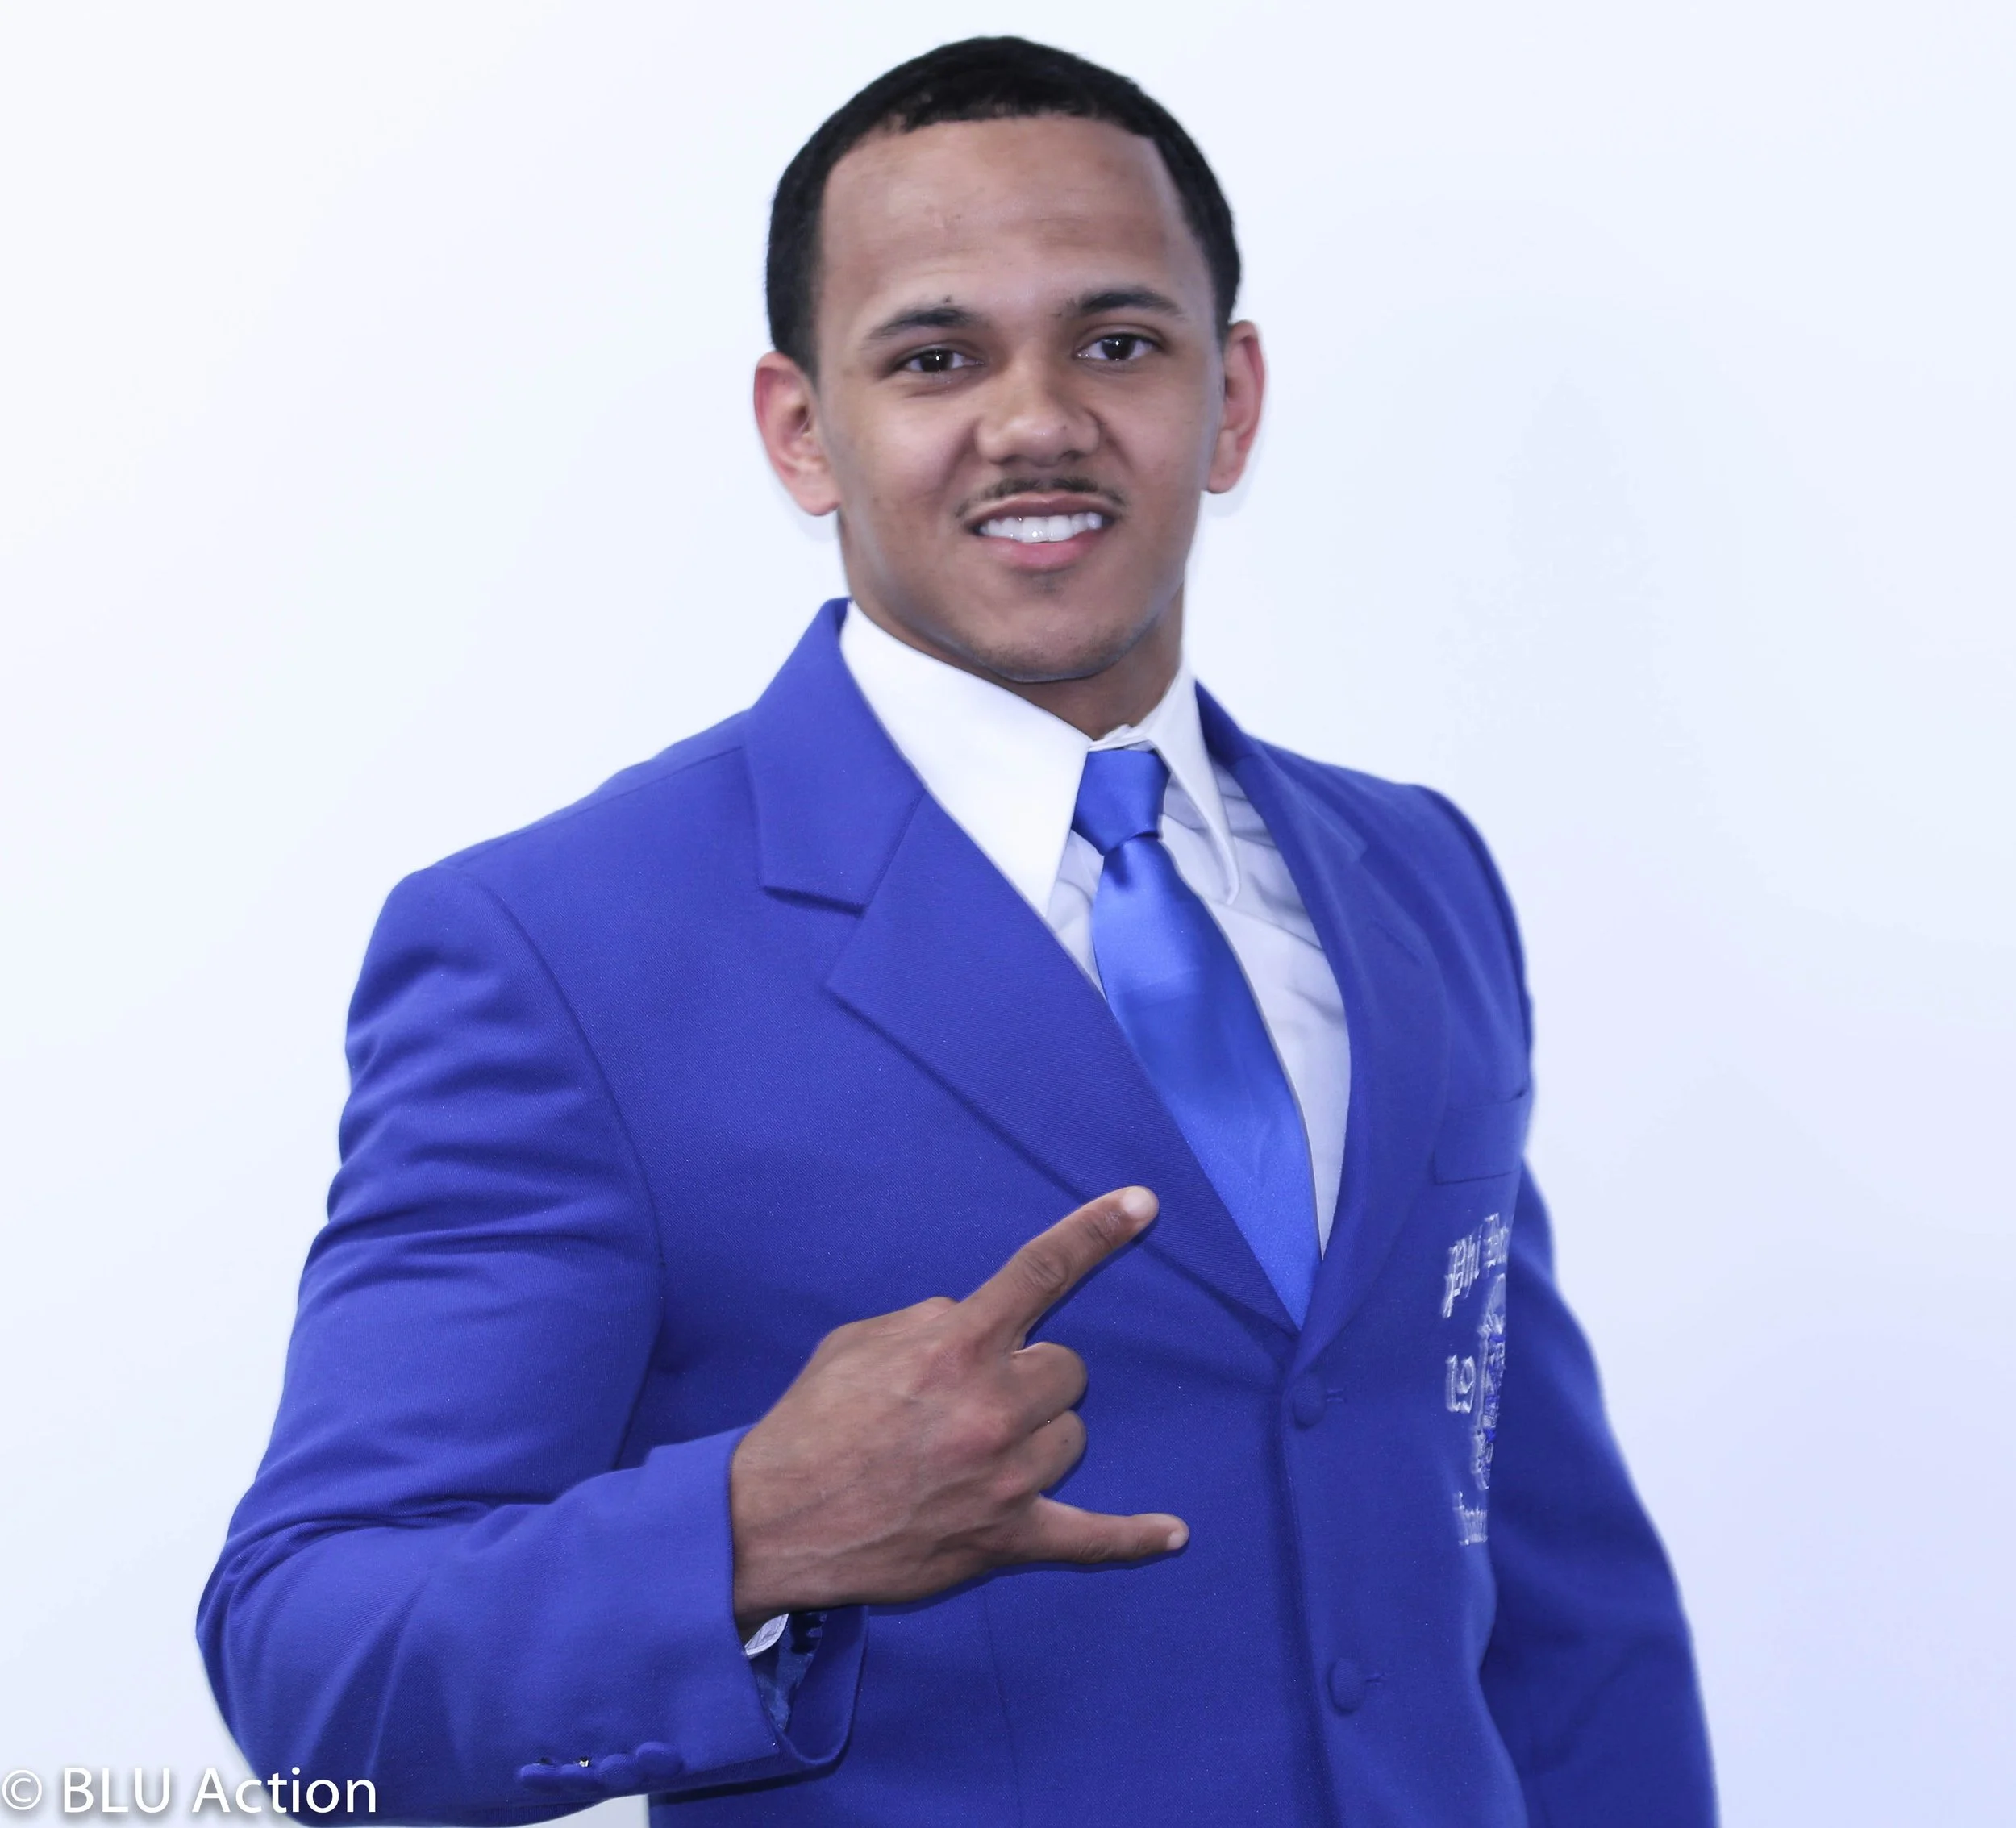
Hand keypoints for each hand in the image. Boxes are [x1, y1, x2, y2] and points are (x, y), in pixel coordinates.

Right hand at [728, 1186, 1186, 1633]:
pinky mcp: (1007, 1540)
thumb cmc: (810, 1425)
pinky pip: (1092, 1540)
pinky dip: (1133, 1539)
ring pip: (1072, 1435)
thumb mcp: (856, 1341)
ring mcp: (1006, 1477)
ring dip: (1038, 1438)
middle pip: (1067, 1369)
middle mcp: (991, 1405)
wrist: (769, 1524)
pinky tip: (1173, 1534)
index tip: (1143, 1204)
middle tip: (975, 1401)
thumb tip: (973, 1324)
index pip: (1041, 1272)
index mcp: (955, 1346)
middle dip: (1030, 1376)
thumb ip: (929, 1323)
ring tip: (978, 1458)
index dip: (1096, 1233)